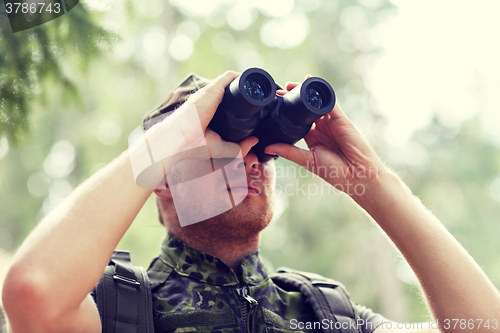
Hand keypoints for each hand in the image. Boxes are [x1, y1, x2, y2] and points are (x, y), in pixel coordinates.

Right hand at [179, 70, 258, 156]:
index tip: (255, 106)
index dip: (240, 103)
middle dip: (247, 92)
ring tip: (262, 87)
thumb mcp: (221, 149)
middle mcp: (209, 101)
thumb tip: (255, 140)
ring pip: (232, 81)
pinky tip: (255, 80)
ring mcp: (210, 93)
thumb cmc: (193, 146)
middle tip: (262, 97)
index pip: (227, 102)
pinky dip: (244, 77)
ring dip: (247, 82)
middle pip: (230, 90)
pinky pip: (231, 77)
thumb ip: (239, 147)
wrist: (179, 139)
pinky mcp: (213, 89)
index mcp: (209, 113)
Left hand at [266, 76, 388, 196]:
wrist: (356, 175)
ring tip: (292, 85)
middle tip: (280, 91)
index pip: (298, 119)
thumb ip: (288, 151)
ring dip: (306, 92)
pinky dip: (322, 93)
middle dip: (294, 97)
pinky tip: (311, 87)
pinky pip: (330, 102)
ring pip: (317, 102)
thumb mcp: (307, 160)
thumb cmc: (334, 171)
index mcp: (313, 137)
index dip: (288, 111)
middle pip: (306, 108)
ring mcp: (332, 121)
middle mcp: (322, 127)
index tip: (275, 104)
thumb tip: (267, 147)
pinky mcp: (341, 118)